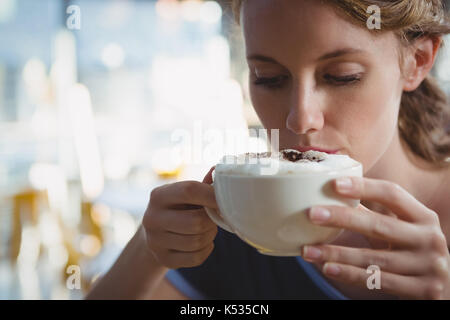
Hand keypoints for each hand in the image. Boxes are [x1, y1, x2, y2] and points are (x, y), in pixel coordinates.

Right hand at [142, 166, 217, 268]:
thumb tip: (217, 169)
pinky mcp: (163, 259)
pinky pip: (196, 258)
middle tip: (215, 217)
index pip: (189, 190)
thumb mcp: (184, 194)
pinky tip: (203, 242)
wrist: (156, 234)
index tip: (224, 200)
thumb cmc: (177, 208)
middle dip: (212, 220)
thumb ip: (202, 185)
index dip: (211, 195)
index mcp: (158, 195)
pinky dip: (206, 250)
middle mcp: (152, 218)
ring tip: (208, 229)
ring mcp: (155, 241)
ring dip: (210, 235)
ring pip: (197, 241)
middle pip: (196, 221)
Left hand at [301, 176, 449, 298]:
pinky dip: (349, 275)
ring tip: (308, 250)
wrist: (446, 288)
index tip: (334, 184)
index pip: (392, 194)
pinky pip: (377, 281)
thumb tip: (333, 195)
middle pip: (379, 225)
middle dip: (342, 218)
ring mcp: (428, 266)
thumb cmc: (413, 251)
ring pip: (373, 258)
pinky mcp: (423, 290)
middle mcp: (429, 238)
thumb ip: (376, 215)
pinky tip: (327, 268)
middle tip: (312, 213)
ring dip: (336, 254)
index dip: (364, 187)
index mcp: (422, 216)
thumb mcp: (404, 229)